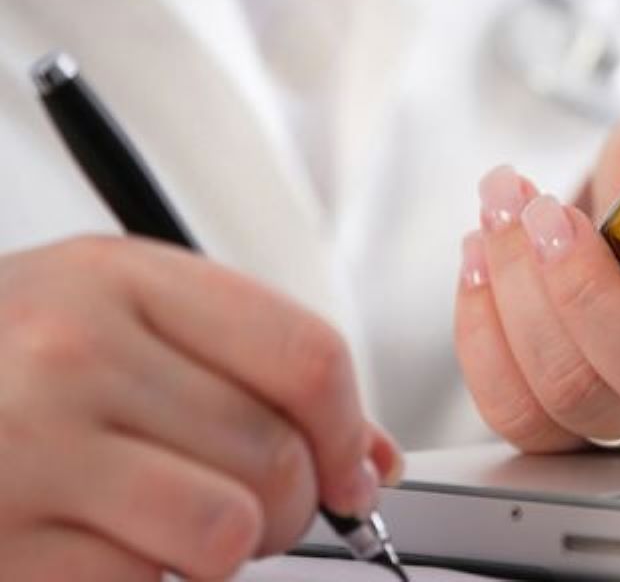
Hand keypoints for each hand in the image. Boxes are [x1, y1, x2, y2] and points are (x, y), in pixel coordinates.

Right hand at [0, 236, 400, 579]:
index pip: (305, 356)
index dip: (349, 430)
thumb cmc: (1, 360)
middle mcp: (71, 353)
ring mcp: (24, 452)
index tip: (351, 469)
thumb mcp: (119, 318)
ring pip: (225, 530)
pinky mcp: (1, 549)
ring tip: (183, 532)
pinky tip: (97, 546)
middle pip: (276, 452)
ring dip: (226, 551)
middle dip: (292, 503)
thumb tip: (371, 457)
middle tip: (256, 507)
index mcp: (120, 279)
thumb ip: (250, 368)